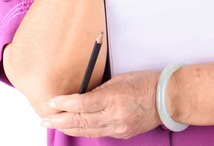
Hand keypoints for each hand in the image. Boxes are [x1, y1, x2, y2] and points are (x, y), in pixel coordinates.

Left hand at [41, 70, 163, 138]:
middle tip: (44, 118)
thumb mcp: (122, 79)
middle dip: (59, 120)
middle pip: (80, 120)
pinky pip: (98, 133)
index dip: (64, 104)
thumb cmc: (147, 82)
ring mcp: (118, 127)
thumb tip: (83, 97)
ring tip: (55, 124)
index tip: (52, 102)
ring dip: (68, 128)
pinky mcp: (122, 134)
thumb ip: (101, 89)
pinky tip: (76, 127)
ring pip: (87, 131)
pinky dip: (85, 130)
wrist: (168, 98)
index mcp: (115, 98)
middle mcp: (114, 115)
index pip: (82, 104)